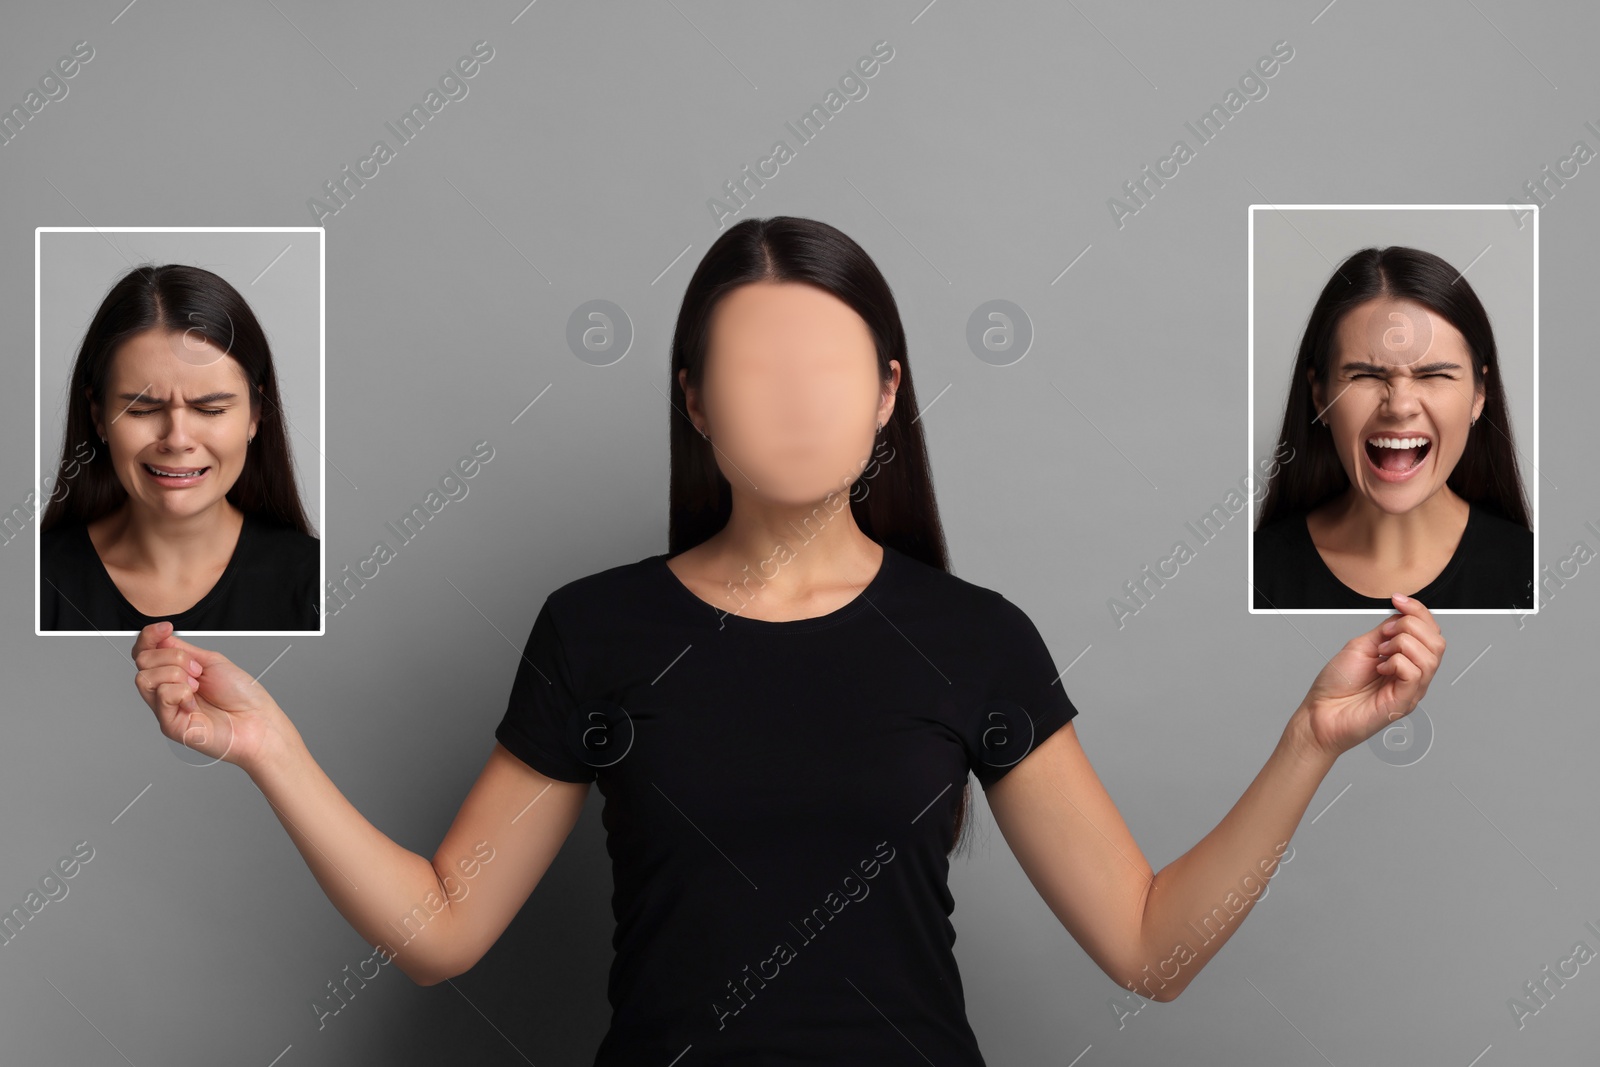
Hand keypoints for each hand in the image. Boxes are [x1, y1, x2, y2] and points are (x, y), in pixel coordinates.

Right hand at [131, 621, 297, 772]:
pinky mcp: (169, 725)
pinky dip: (181, 691)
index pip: (145, 652)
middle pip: (142, 661)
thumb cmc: (241, 695)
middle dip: (173, 657)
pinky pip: (161, 695)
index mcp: (175, 674)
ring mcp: (166, 708)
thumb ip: (182, 650)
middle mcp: (166, 691)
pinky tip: (194, 702)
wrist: (258, 721)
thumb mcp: (211, 661)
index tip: (166, 628)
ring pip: (145, 677)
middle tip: (197, 671)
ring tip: (197, 686)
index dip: (149, 636)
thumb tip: (160, 638)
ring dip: (176, 674)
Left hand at [1298, 594, 1445, 759]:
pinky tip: (1380, 668)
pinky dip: (1397, 662)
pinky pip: (1415, 673)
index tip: (1397, 599)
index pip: (1430, 631)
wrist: (1320, 713)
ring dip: (1402, 644)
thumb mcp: (1362, 646)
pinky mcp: (1404, 702)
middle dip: (1410, 626)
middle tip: (1383, 637)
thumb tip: (1403, 614)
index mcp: (1406, 660)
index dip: (1418, 610)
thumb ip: (1386, 631)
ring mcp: (1411, 690)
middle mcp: (1413, 675)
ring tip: (1381, 654)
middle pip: (1438, 641)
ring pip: (1431, 656)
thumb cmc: (1337, 684)